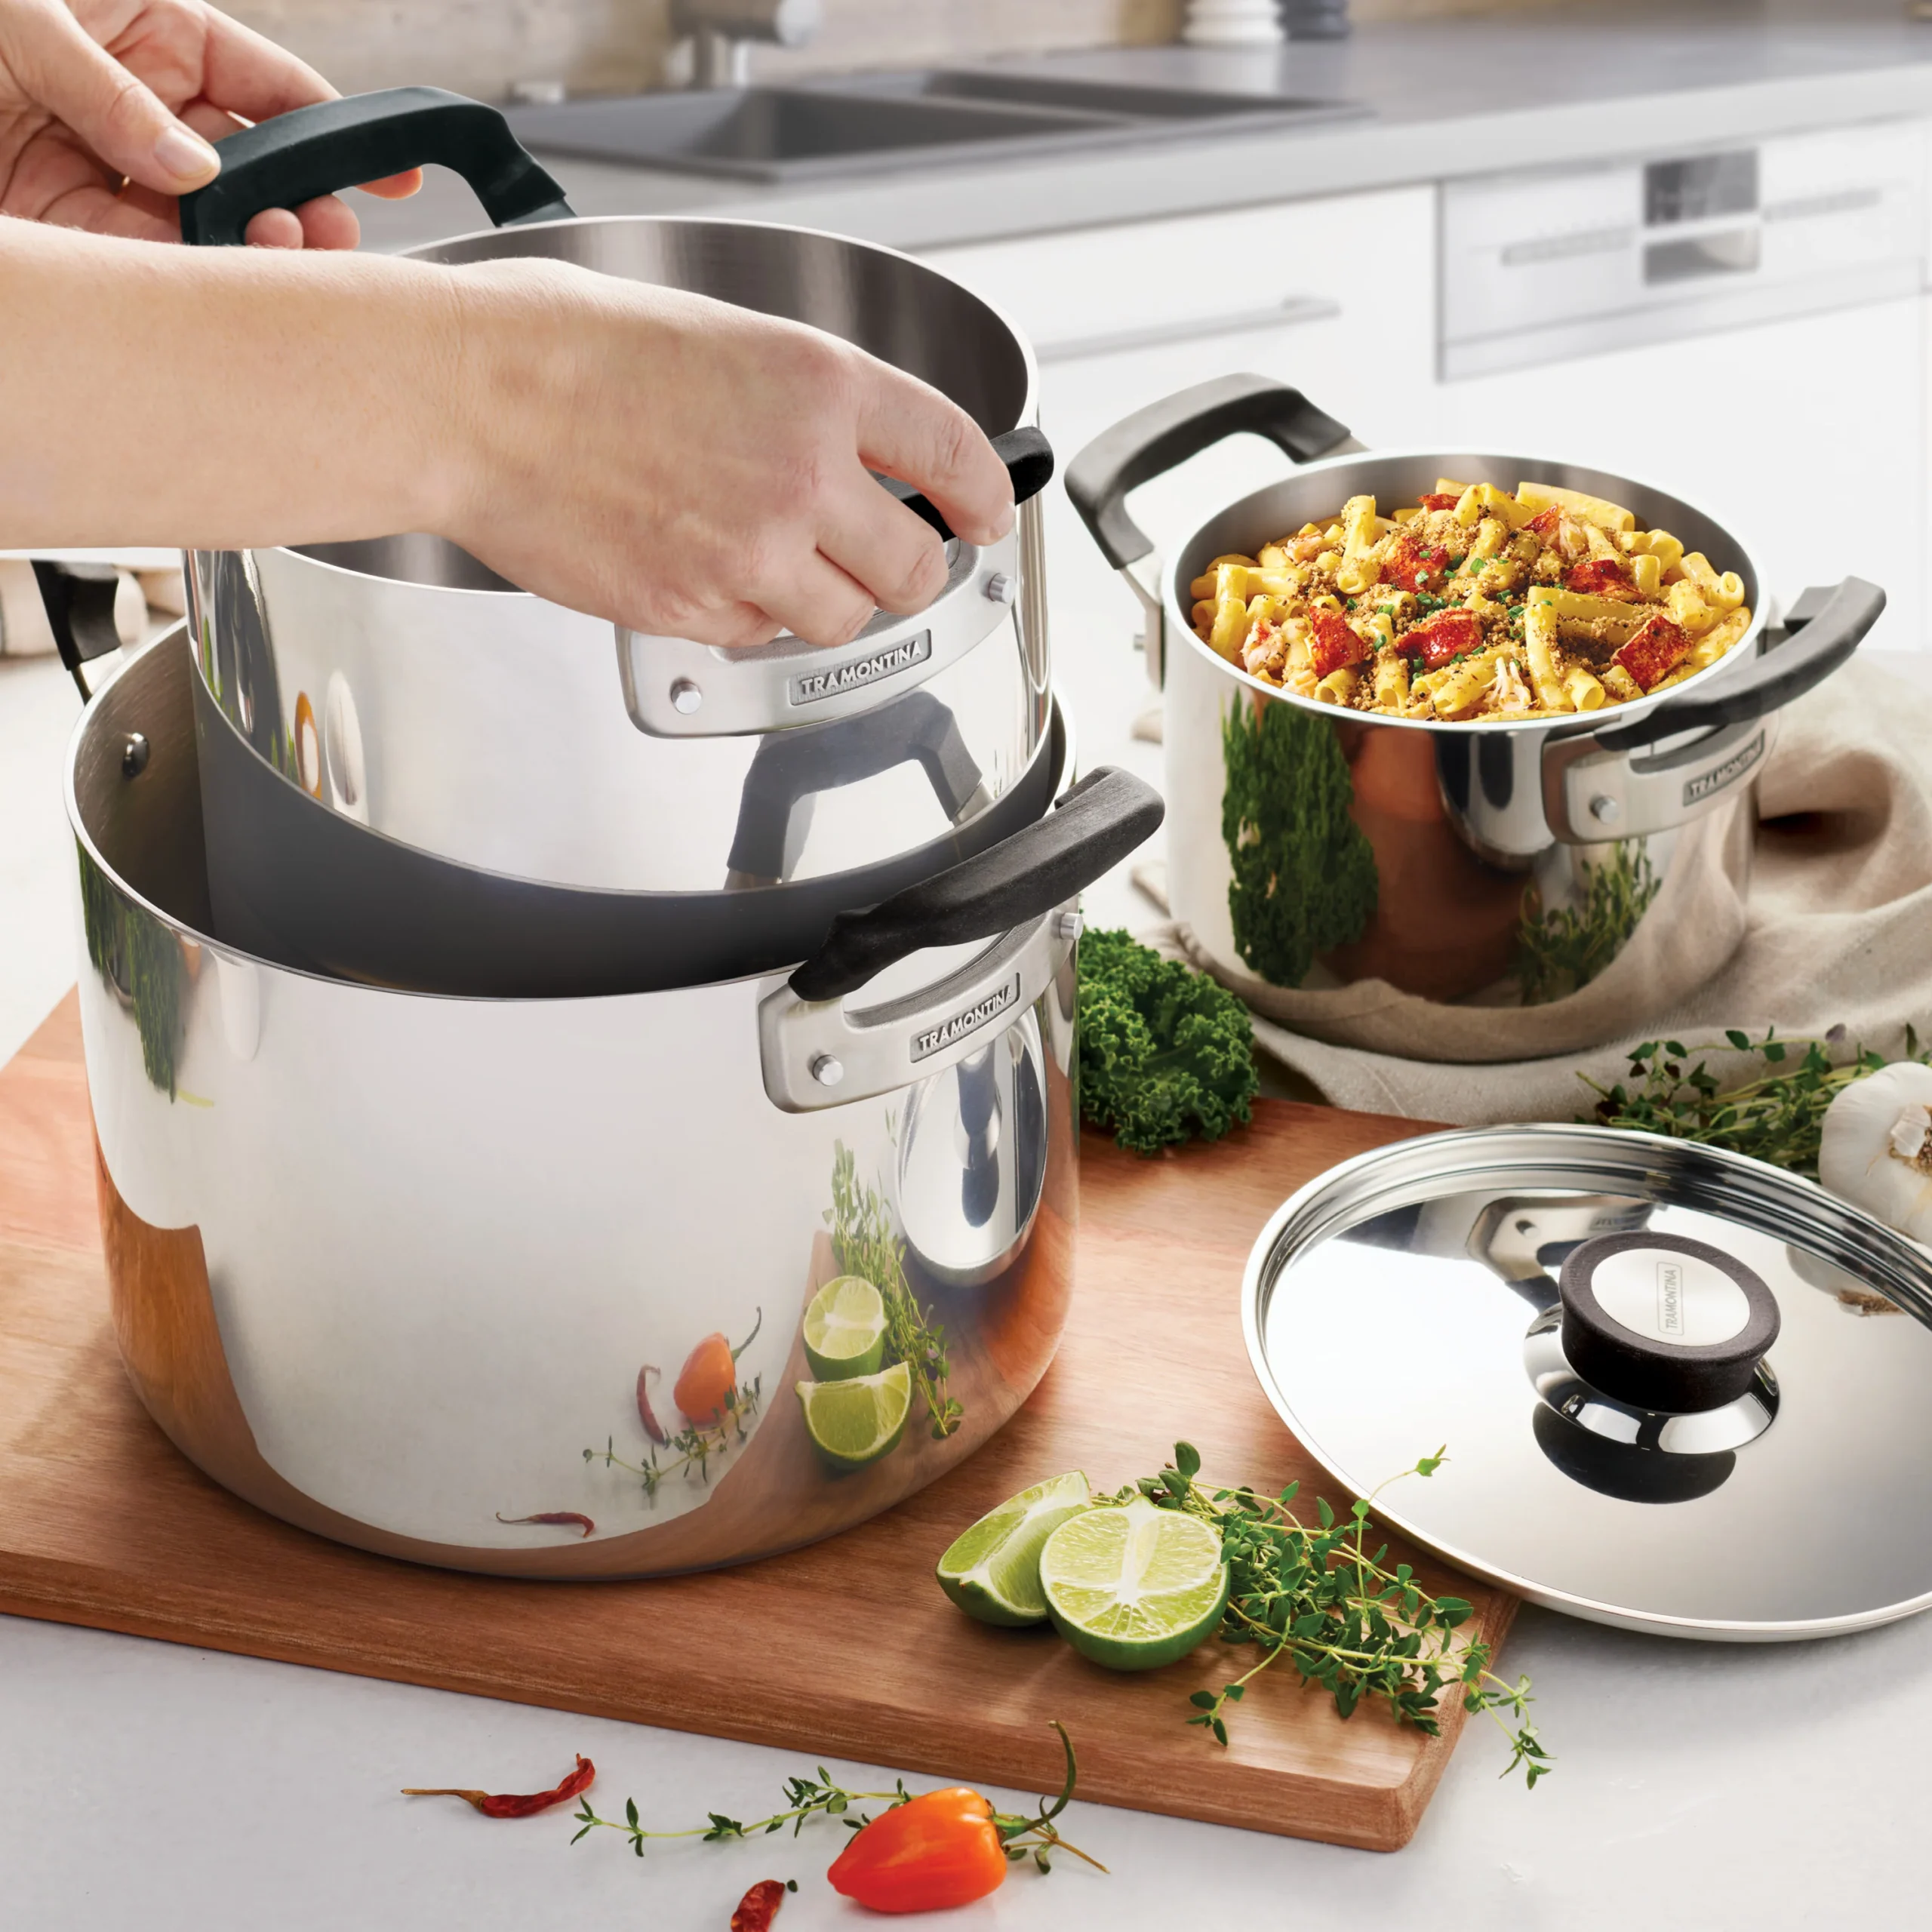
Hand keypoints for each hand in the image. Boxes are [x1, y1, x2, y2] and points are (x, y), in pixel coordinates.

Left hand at [0, 0, 416, 244]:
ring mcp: (104, 175)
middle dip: (296, 206)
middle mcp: (137, 111)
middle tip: (320, 235)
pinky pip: (139, 264)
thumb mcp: (22, 15)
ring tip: (270, 260)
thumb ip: (109, 90)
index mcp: (147, 33)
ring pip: (205, 229)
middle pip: (249, 171)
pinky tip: (210, 287)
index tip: (387, 171)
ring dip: (245, 252)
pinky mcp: (66, 235)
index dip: (331, 129)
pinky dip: (178, 283)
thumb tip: (190, 168)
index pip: (265, 87)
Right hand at [443, 263, 1017, 648]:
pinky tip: (700, 565)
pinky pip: (759, 636)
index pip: (955, 453)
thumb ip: (807, 402)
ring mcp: (753, 552)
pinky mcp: (696, 610)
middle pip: (917, 565)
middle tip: (884, 557)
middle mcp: (803, 474)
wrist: (474, 397)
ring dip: (825, 601)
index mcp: (820, 385)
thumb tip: (855, 452)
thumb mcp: (724, 336)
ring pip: (846, 620)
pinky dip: (746, 616)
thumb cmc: (570, 348)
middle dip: (908, 566)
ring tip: (770, 558)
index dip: (988, 492)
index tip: (990, 510)